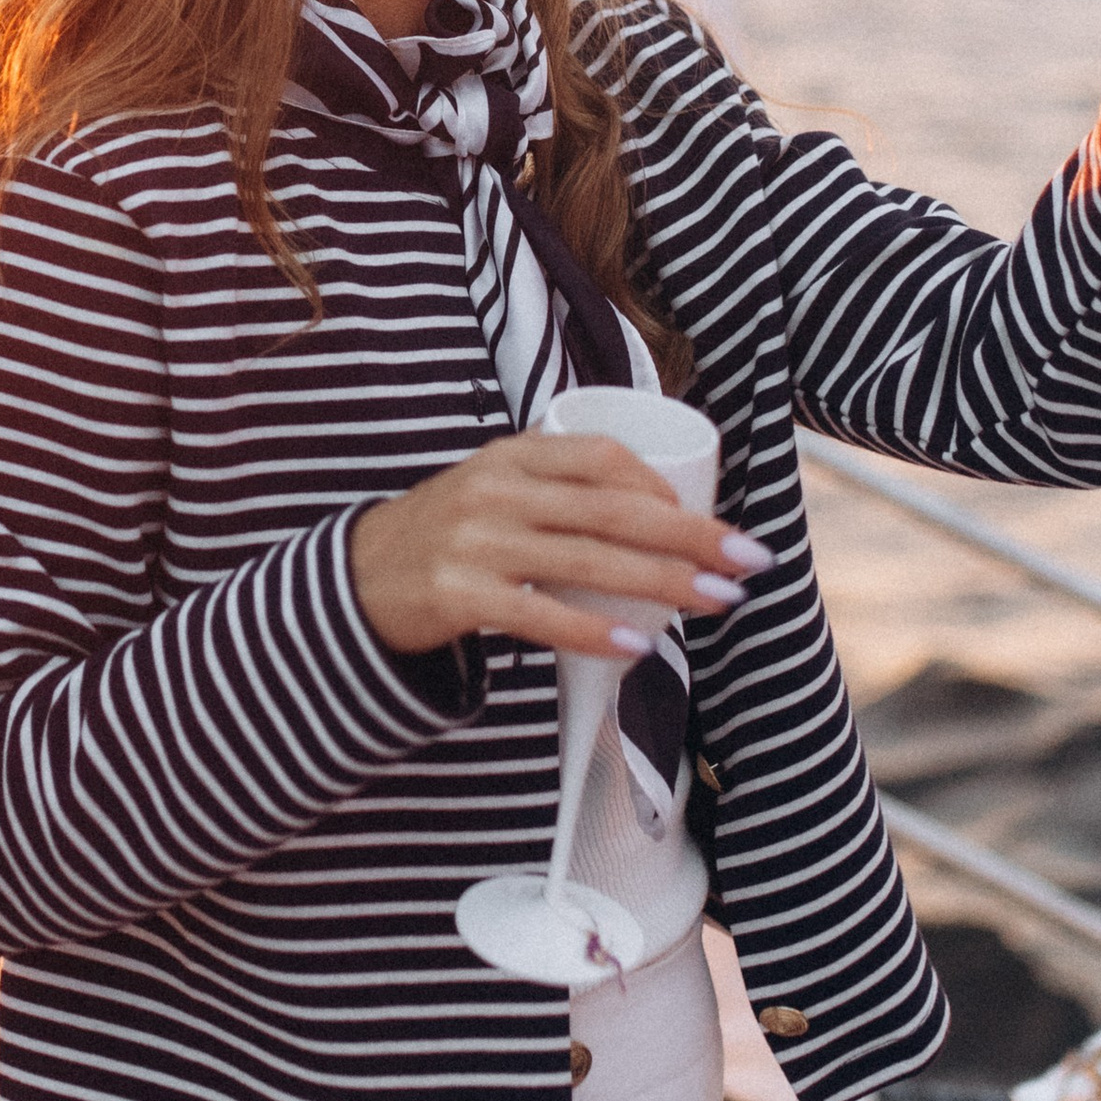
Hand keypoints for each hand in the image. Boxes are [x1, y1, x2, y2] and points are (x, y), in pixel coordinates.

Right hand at [349, 432, 770, 664]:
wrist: (352, 582)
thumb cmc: (444, 535)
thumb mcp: (493, 486)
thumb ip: (557, 484)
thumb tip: (657, 506)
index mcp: (511, 454)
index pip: (602, 456)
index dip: (663, 486)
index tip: (707, 518)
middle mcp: (496, 491)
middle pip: (612, 510)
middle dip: (691, 535)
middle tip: (748, 557)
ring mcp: (475, 543)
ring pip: (588, 562)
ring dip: (663, 583)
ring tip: (717, 600)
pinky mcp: (458, 595)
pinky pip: (540, 616)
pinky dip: (594, 632)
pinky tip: (638, 646)